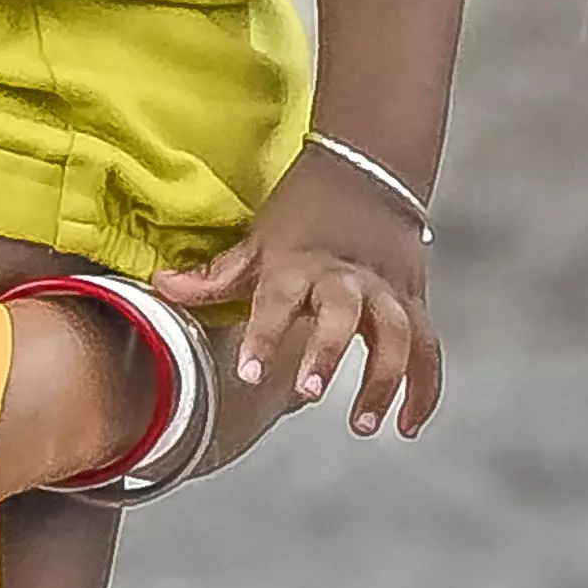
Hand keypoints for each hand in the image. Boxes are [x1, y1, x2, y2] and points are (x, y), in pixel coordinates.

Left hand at [165, 152, 444, 439]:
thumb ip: (216, 274)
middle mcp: (346, 276)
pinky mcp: (414, 299)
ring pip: (397, 334)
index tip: (250, 374)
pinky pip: (427, 349)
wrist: (368, 163)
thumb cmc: (305, 208)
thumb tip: (161, 287)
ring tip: (361, 422)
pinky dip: (423, 389)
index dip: (263, 335)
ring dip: (383, 380)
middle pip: (343, 313)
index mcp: (299, 261)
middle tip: (308, 393)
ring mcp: (385, 288)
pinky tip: (407, 424)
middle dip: (327, 352)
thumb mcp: (259, 238)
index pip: (276, 298)